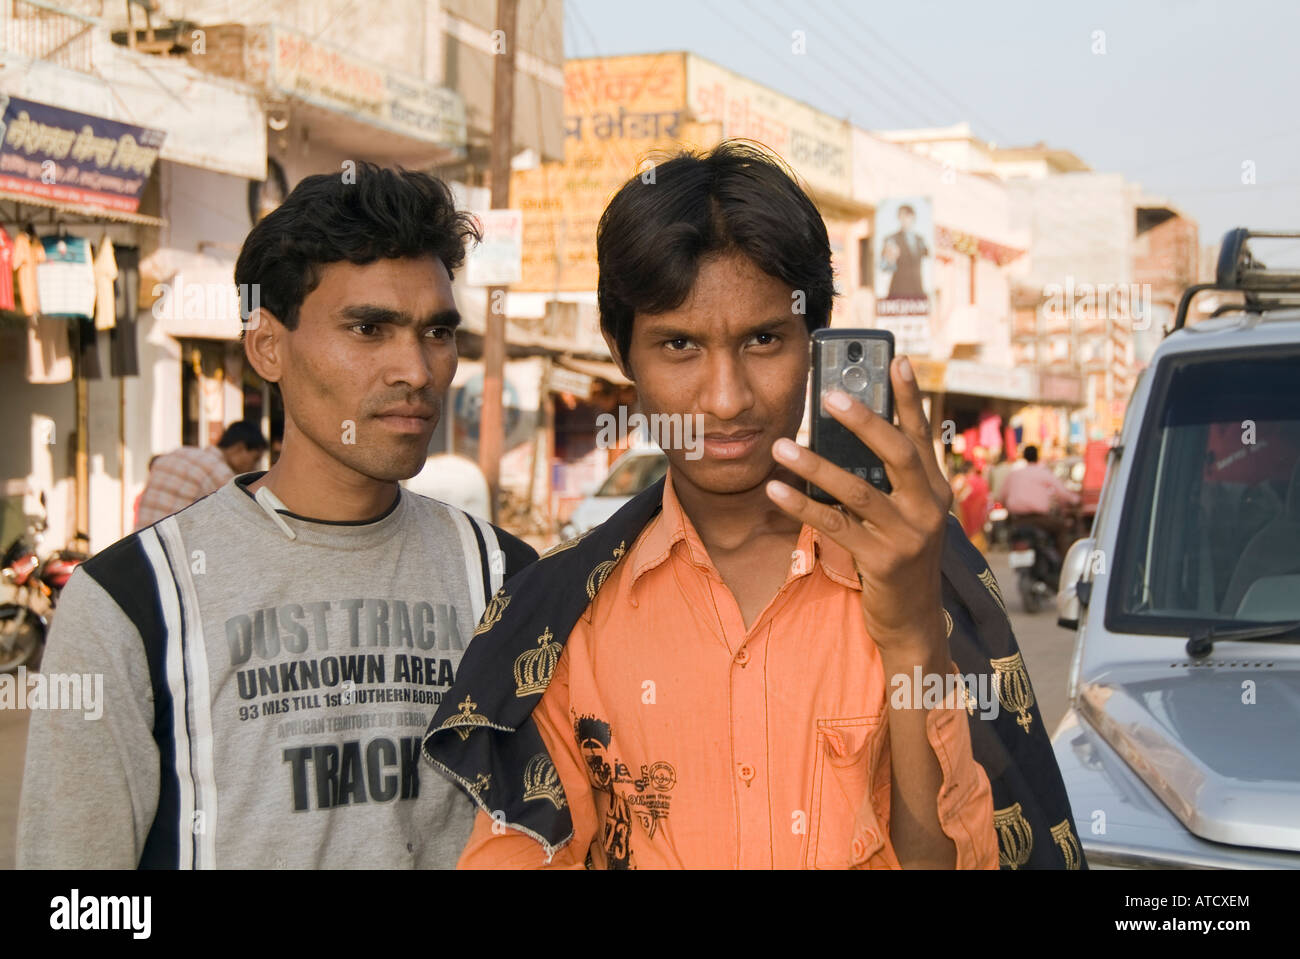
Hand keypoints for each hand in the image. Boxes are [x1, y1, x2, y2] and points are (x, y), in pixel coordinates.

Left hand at [766, 356, 952, 656]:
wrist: (913, 622)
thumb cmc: (898, 560)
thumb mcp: (901, 516)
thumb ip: (884, 481)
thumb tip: (842, 439)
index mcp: (934, 489)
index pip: (921, 433)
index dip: (910, 397)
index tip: (898, 359)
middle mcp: (928, 507)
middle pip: (897, 452)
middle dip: (863, 420)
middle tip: (830, 395)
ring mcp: (907, 535)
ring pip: (857, 489)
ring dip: (814, 465)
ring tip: (780, 445)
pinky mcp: (882, 561)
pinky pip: (834, 525)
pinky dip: (802, 506)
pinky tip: (775, 490)